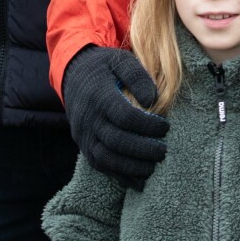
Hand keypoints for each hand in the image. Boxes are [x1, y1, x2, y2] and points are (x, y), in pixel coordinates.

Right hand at [62, 46, 168, 190]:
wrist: (73, 76)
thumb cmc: (104, 68)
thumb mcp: (120, 61)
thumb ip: (137, 76)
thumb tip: (152, 100)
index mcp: (99, 95)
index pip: (124, 116)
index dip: (147, 126)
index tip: (166, 127)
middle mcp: (88, 118)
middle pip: (116, 141)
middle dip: (143, 150)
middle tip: (163, 151)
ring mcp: (84, 135)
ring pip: (106, 158)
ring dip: (132, 167)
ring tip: (153, 166)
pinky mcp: (84, 147)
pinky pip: (100, 166)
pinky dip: (120, 175)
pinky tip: (139, 180)